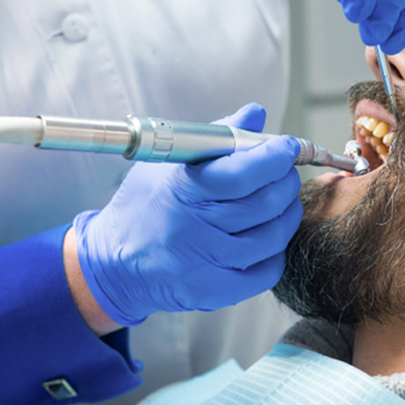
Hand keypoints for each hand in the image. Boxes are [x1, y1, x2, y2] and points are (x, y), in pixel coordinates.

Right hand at [73, 103, 302, 325]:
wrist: (115, 262)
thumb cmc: (145, 206)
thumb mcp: (169, 163)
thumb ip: (217, 137)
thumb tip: (255, 114)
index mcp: (182, 189)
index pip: (242, 173)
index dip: (275, 158)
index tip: (288, 147)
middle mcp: (192, 226)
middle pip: (264, 204)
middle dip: (286, 182)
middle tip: (285, 173)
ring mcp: (202, 262)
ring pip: (271, 238)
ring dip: (287, 215)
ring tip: (281, 203)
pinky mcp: (211, 291)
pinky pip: (266, 272)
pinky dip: (276, 251)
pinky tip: (267, 236)